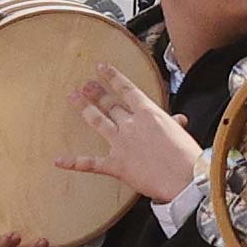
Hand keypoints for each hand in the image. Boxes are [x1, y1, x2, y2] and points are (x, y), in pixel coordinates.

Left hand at [60, 68, 203, 202]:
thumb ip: (174, 124)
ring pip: (97, 121)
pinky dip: (73, 162)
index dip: (112, 76)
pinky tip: (59, 160)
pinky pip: (90, 163)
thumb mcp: (182, 134)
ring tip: (73, 98)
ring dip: (84, 109)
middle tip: (85, 85)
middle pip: (109, 104)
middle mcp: (131, 124)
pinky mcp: (115, 165)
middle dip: (96, 93)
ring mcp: (120, 143)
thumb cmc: (188, 157)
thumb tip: (178, 120)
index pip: (126, 88)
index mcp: (149, 113)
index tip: (101, 67)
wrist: (185, 178)